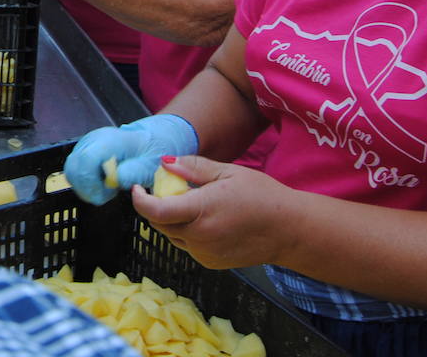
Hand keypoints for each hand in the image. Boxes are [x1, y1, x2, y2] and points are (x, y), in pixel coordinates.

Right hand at [63, 114, 198, 204]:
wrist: (151, 140)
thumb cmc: (152, 152)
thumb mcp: (151, 165)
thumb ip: (136, 172)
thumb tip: (117, 179)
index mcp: (110, 140)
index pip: (86, 160)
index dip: (90, 183)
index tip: (105, 195)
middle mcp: (93, 140)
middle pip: (73, 167)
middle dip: (86, 188)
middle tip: (106, 195)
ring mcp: (86, 144)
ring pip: (71, 170)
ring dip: (84, 186)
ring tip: (106, 189)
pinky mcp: (83, 151)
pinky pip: (75, 170)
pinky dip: (84, 182)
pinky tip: (101, 184)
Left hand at [132, 156, 294, 268]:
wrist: (289, 230)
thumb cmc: (262, 196)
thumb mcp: (227, 172)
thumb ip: (193, 168)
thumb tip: (164, 163)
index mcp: (202, 211)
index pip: (155, 212)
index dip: (139, 200)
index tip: (137, 188)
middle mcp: (200, 237)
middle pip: (160, 224)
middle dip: (156, 206)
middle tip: (168, 189)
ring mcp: (204, 253)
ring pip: (171, 235)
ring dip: (171, 220)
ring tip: (191, 203)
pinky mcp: (210, 263)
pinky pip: (186, 245)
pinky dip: (186, 232)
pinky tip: (205, 220)